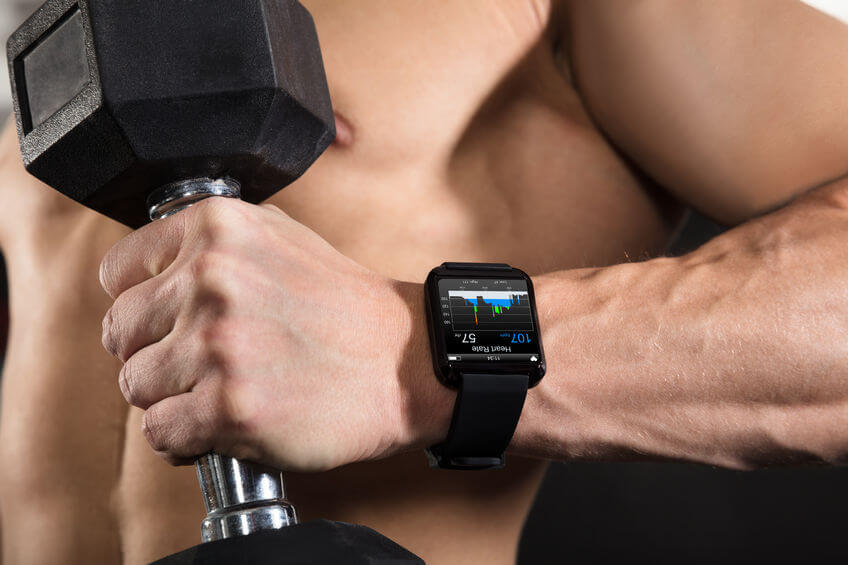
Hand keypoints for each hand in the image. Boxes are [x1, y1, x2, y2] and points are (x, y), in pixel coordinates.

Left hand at [100, 198, 449, 470]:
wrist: (405, 362)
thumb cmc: (344, 306)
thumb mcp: (280, 237)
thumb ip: (211, 245)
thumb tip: (148, 273)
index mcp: (215, 228)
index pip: (116, 274)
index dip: (141, 306)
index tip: (167, 324)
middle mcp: (210, 278)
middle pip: (121, 333)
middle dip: (155, 355)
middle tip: (202, 365)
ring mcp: (218, 344)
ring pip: (136, 386)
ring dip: (171, 398)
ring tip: (222, 391)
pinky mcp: (230, 406)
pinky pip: (160, 432)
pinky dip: (185, 437)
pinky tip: (223, 424)